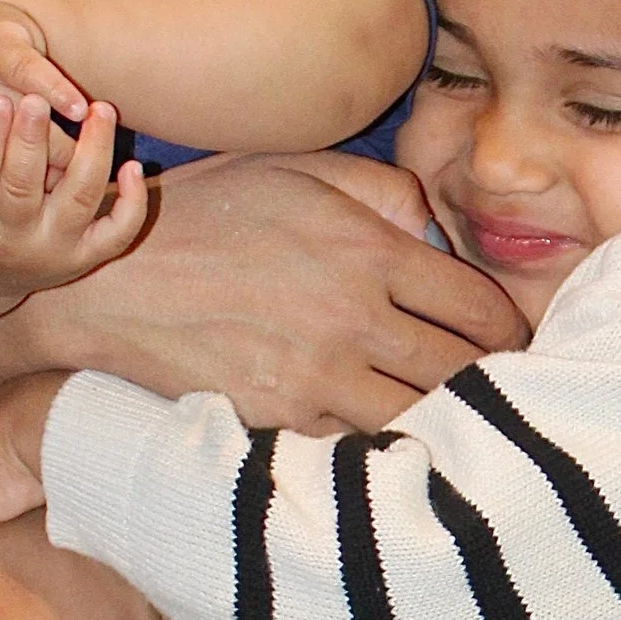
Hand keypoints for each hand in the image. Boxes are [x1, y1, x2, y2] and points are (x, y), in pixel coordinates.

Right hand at [0, 91, 150, 305]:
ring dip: (94, 155)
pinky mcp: (87, 258)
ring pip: (79, 201)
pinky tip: (132, 163)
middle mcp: (14, 241)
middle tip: (38, 98)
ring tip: (100, 109)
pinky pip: (118, 234)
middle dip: (31, 142)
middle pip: (24, 190)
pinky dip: (132, 203)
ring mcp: (55, 251)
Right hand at [35, 148, 525, 427]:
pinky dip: (383, 449)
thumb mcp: (297, 170)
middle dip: (492, 384)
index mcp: (368, 252)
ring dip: (445, 424)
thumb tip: (435, 229)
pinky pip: (359, 449)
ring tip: (457, 425)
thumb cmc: (206, 215)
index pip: (482, 309)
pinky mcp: (279, 421)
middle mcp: (353, 318)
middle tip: (500, 391)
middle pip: (463, 373)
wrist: (109, 281)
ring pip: (420, 420)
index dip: (511, 331)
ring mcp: (316, 377)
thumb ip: (381, 190)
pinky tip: (391, 445)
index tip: (512, 343)